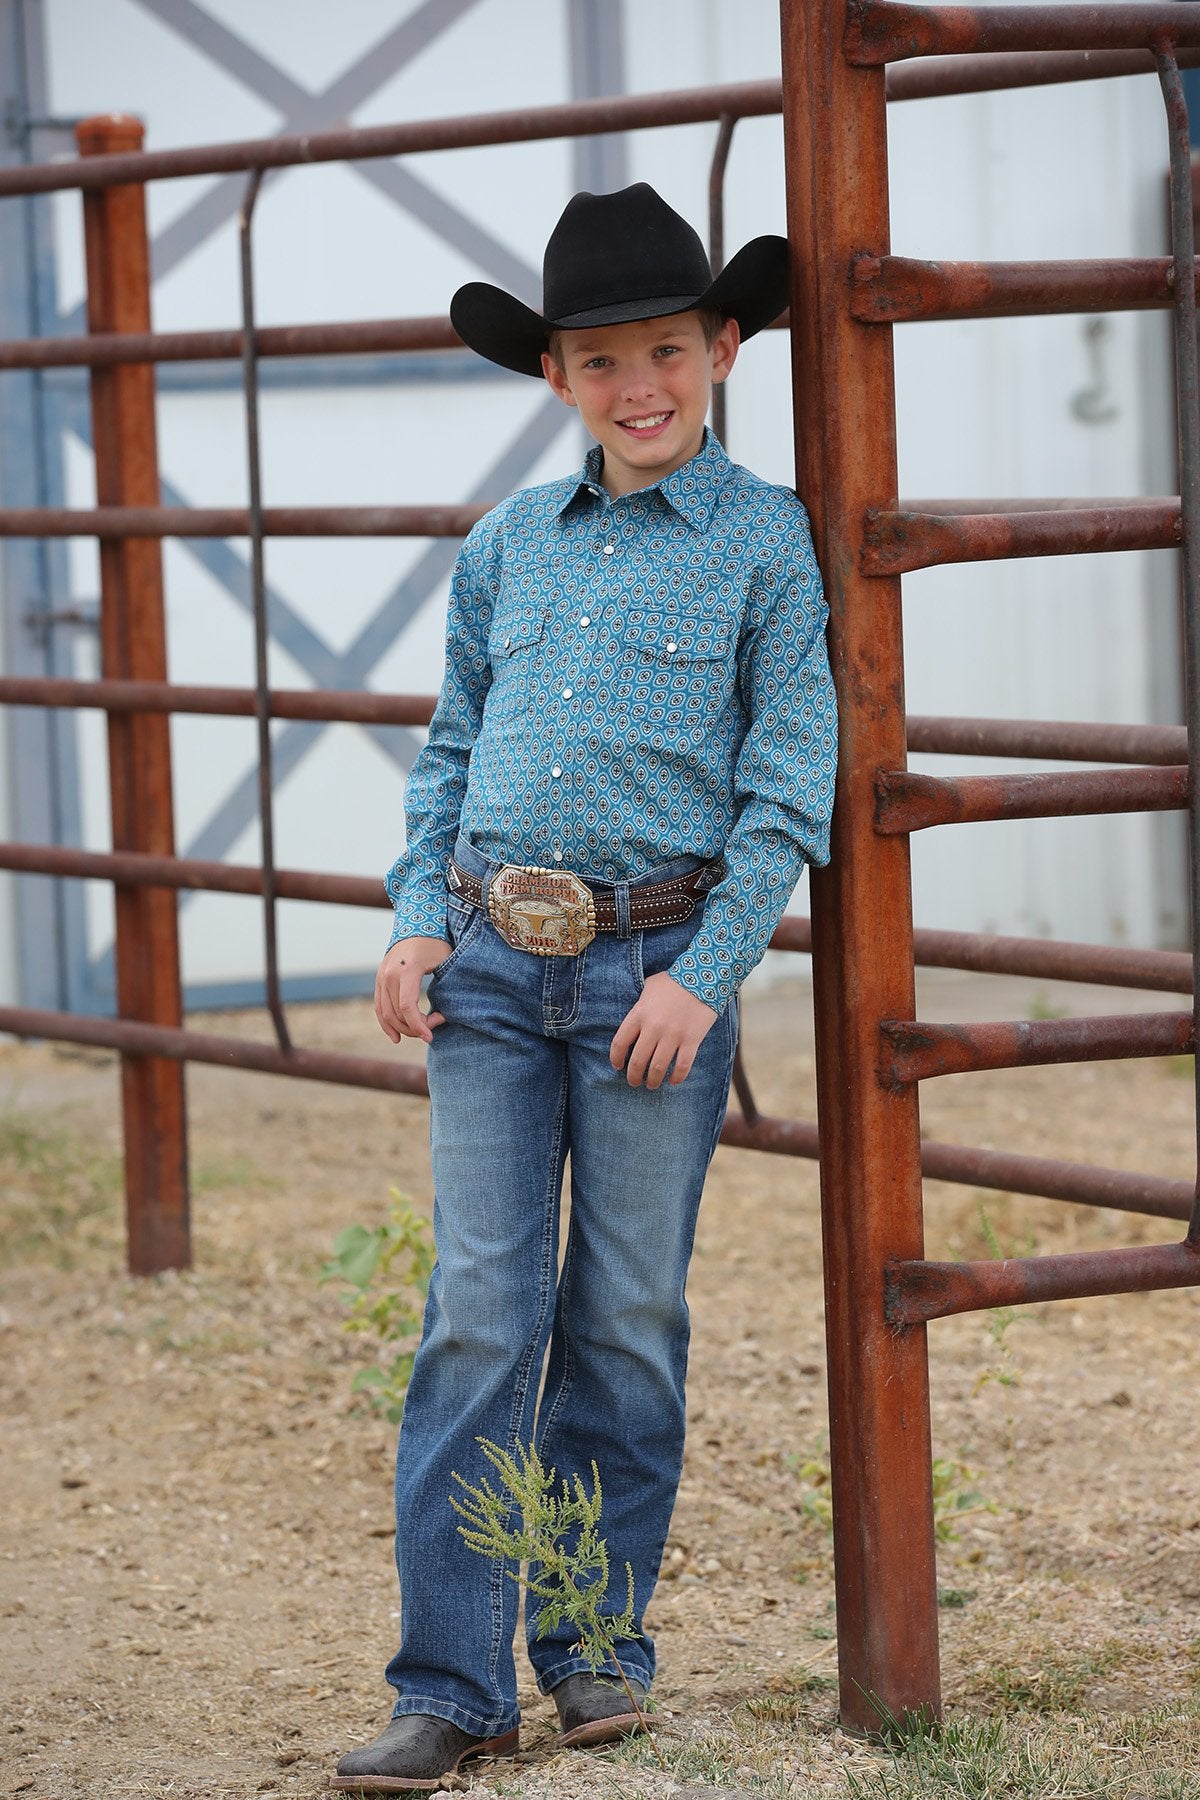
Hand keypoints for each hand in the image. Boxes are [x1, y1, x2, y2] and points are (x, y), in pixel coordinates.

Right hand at [374, 935, 451, 1044]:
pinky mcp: (379, 980)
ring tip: (421, 1032)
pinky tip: (396, 1037)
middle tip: (434, 1026)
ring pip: (386, 1013)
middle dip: (416, 1027)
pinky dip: (386, 1024)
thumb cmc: (436, 944)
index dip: (418, 1026)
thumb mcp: (446, 962)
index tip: (430, 1037)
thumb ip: (446, 986)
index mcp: (407, 969)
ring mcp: (381, 977)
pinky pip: (379, 1007)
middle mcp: (389, 974)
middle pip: (397, 1013)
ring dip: (403, 1028)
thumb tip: (448, 1015)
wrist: (417, 926)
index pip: (407, 1007)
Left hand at [609, 972, 718, 1089]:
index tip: (617, 1066)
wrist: (703, 977)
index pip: (619, 1043)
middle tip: (634, 1082)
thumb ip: (639, 1004)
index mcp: (639, 1014)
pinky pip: (682, 1066)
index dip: (616, 1059)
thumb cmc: (674, 980)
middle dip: (633, 1076)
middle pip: (637, 1061)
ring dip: (652, 1080)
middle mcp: (653, 1028)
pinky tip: (673, 1081)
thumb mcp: (649, 987)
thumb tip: (635, 1018)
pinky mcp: (691, 1040)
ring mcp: (673, 1035)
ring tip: (651, 1085)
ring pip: (657, 1068)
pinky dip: (677, 1077)